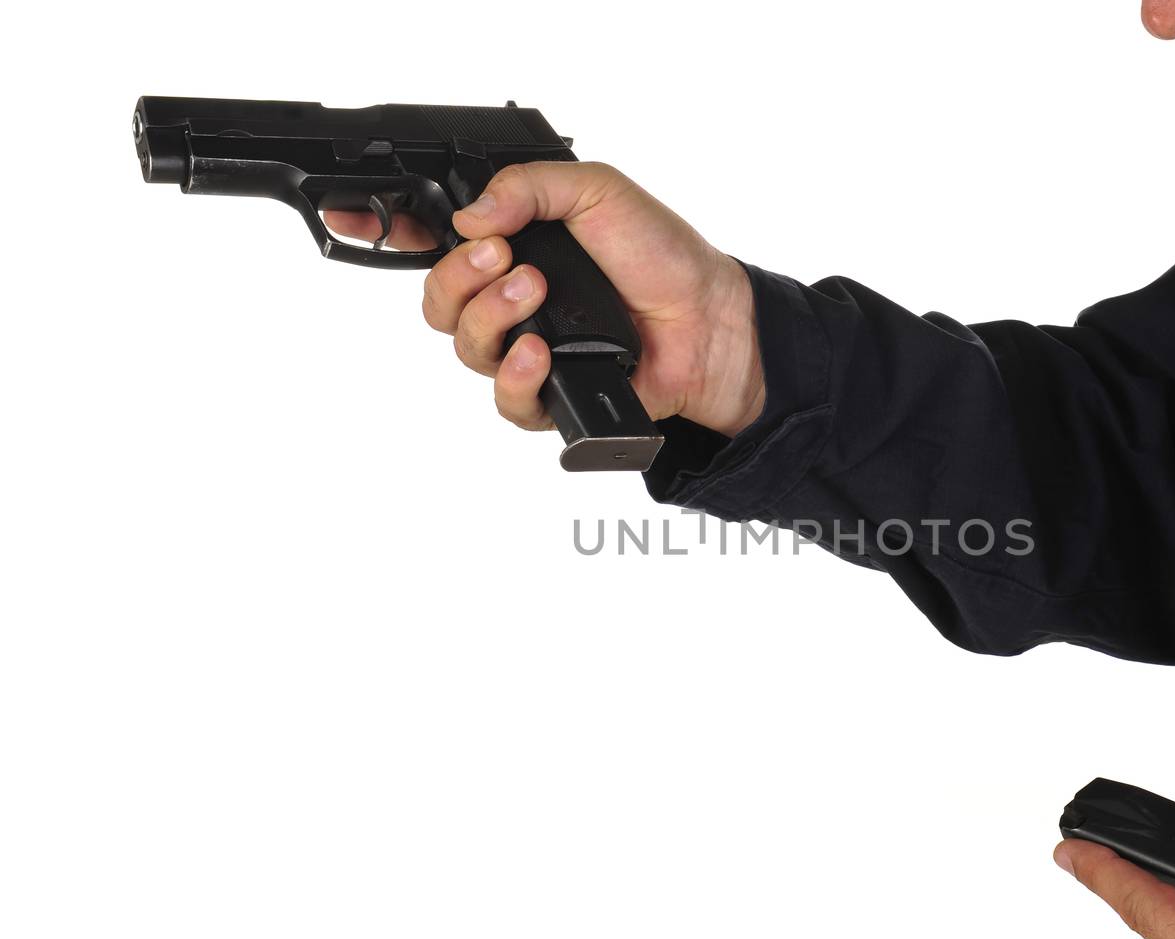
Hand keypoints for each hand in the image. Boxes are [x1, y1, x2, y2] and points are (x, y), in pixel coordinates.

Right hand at [323, 162, 765, 437]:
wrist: (711, 322)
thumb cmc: (662, 257)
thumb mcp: (598, 191)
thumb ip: (529, 188)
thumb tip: (469, 218)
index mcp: (514, 245)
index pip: (432, 239)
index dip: (386, 230)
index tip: (349, 214)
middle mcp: (512, 300)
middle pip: (436, 301)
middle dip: (456, 276)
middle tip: (502, 257)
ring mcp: (527, 350)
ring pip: (463, 347)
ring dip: (490, 316)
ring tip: (536, 294)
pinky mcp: (551, 396)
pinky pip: (505, 399)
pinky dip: (515, 374)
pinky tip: (540, 351)